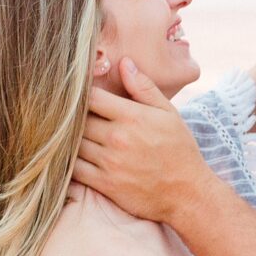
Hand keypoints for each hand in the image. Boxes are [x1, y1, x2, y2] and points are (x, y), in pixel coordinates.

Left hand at [73, 58, 216, 223]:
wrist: (187, 192)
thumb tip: (124, 63)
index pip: (92, 96)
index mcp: (132, 116)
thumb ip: (144, 88)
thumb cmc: (179, 150)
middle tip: (68, 113)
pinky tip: (70, 156)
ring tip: (68, 133)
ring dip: (69, 138)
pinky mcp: (104, 184)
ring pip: (73, 143)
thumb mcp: (168, 113)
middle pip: (79, 119)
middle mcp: (118, 138)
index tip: (78, 93)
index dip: (81, 92)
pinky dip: (68, 161)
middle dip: (73, 115)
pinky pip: (74, 169)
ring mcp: (109, 162)